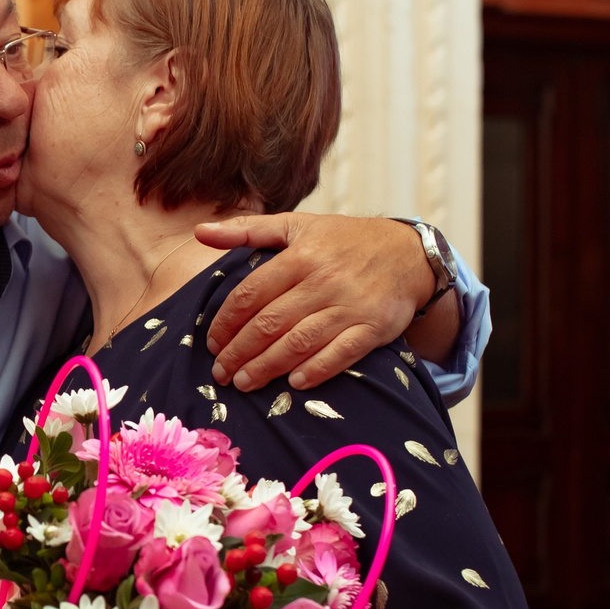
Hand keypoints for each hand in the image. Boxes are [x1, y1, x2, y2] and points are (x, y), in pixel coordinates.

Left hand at [194, 213, 442, 390]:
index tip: (212, 343)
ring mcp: (349, 306)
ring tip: (244, 383)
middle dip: (239, 352)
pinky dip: (317, 370)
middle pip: (270, 322)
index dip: (226, 322)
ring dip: (267, 366)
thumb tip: (200, 231)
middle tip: (221, 373)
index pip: (251, 294)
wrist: (409, 253)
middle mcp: (323, 281)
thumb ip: (248, 230)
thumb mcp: (297, 225)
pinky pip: (341, 354)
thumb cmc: (344, 241)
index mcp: (300, 256)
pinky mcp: (373, 327)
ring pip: (300, 342)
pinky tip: (295, 383)